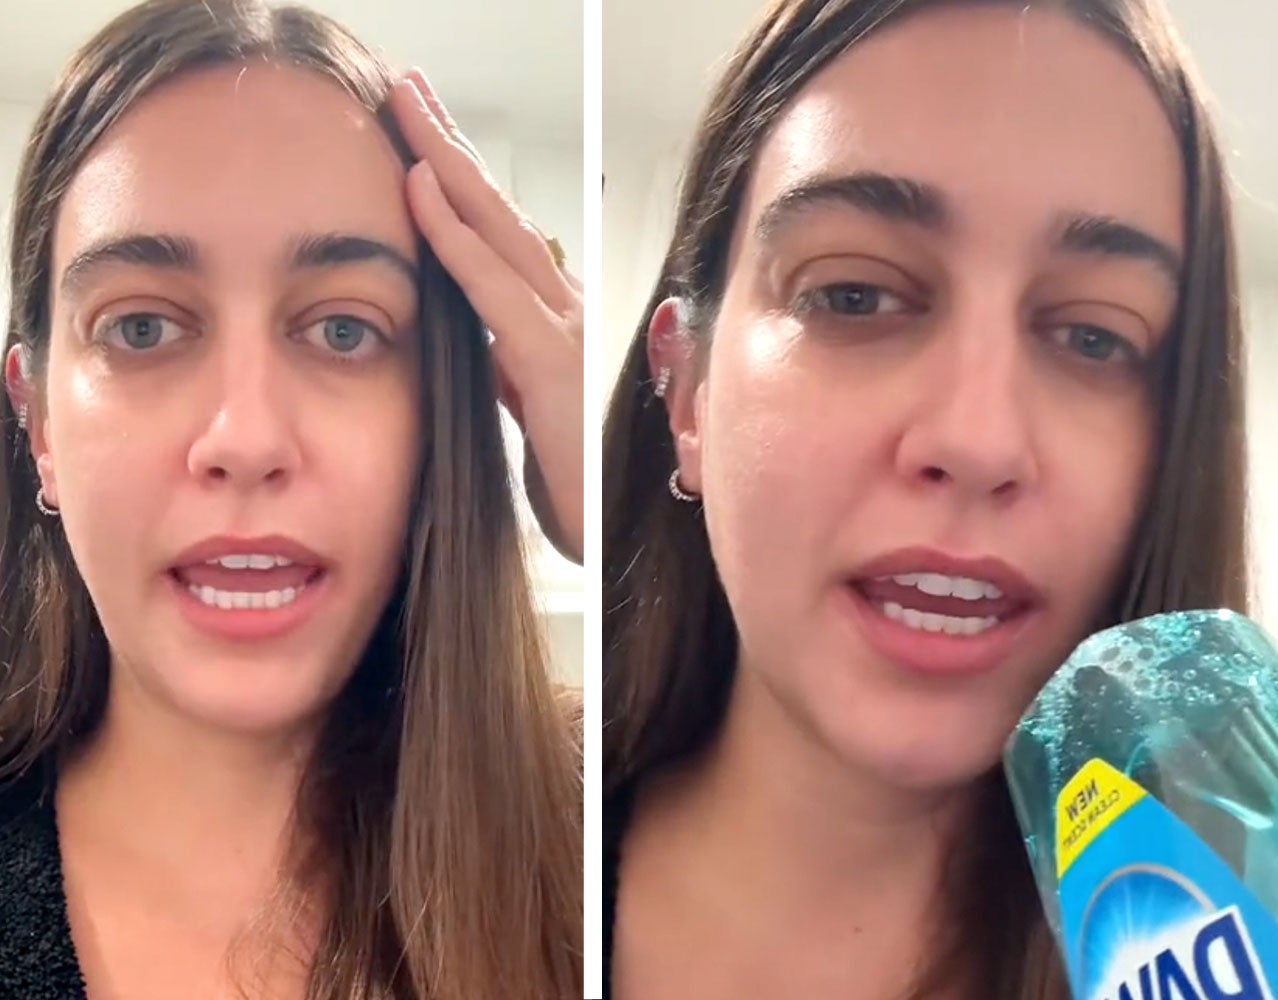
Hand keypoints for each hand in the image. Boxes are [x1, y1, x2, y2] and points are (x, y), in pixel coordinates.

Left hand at [388, 69, 582, 561]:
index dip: (455, 183)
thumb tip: (482, 351)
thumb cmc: (581, 499)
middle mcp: (570, 316)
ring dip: (446, 163)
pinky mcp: (556, 369)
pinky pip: (494, 289)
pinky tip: (420, 191)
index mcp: (558, 328)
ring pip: (498, 231)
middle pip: (498, 214)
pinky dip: (456, 236)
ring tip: (406, 108)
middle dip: (446, 146)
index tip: (411, 136)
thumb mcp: (530, 425)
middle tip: (403, 89)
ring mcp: (569, 336)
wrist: (622, 556)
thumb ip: (509, 378)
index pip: (498, 239)